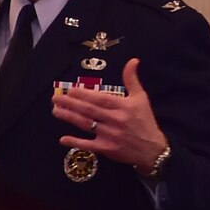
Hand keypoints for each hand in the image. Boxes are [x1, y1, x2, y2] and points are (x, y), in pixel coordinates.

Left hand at [53, 58, 169, 173]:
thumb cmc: (145, 121)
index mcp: (123, 106)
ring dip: (69, 117)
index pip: (99, 99)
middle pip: (89, 110)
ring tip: (55, 111)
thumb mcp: (141, 98)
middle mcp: (115, 120)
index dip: (84, 94)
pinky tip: (62, 138)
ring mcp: (110, 135)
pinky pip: (89, 145)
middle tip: (55, 98)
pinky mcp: (107, 149)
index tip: (70, 90)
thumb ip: (132, 79)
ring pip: (86, 124)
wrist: (154, 149)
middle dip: (71, 103)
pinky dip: (76, 142)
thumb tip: (133, 60)